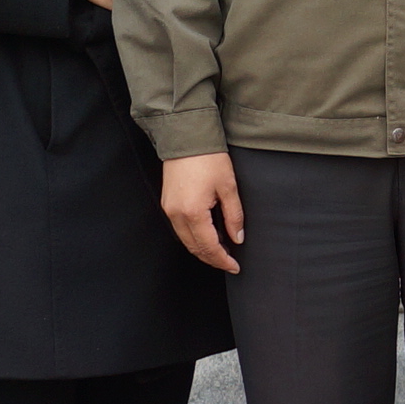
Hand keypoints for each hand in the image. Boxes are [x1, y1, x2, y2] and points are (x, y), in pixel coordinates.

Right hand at [160, 151, 244, 272]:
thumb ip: (234, 216)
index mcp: (193, 212)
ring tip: (220, 251)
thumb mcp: (228, 187)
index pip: (209, 247)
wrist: (185, 136)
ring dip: (202, 249)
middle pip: (194, 248)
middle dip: (212, 259)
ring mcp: (169, 209)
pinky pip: (180, 229)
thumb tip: (237, 238)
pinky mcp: (167, 203)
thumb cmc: (208, 158)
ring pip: (186, 240)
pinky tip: (207, 235)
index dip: (223, 260)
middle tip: (229, 263)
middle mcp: (176, 215)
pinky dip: (193, 237)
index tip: (235, 266)